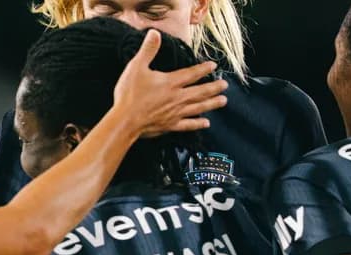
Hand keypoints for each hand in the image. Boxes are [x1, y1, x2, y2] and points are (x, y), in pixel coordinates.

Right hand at [113, 29, 227, 137]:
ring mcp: (174, 113)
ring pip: (198, 107)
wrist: (125, 120)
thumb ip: (148, 50)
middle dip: (214, 87)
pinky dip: (197, 124)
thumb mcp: (136, 67)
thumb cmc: (129, 94)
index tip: (213, 66)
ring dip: (212, 103)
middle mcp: (176, 98)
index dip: (203, 69)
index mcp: (170, 82)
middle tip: (225, 85)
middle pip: (200, 92)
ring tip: (223, 101)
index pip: (191, 74)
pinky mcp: (169, 125)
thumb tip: (155, 33)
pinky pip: (187, 125)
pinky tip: (205, 123)